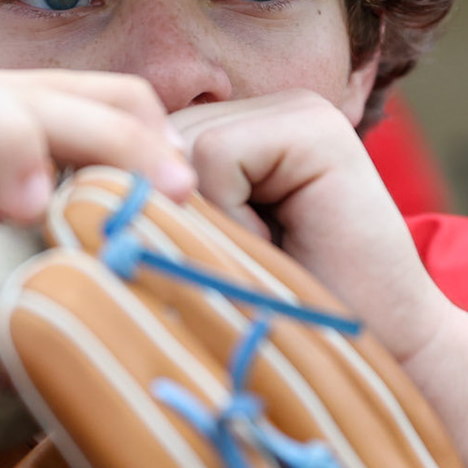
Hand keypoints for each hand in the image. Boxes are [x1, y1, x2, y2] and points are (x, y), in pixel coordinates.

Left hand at [169, 92, 452, 361]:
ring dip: (206, 220)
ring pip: (181, 147)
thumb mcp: (205, 253)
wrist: (388, 358)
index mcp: (239, 132)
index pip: (144, 146)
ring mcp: (297, 110)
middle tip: (246, 262)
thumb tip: (79, 177)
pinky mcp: (315, 127)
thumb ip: (159, 205)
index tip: (212, 260)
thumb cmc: (284, 322)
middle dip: (179, 215)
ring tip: (264, 256)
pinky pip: (215, 155)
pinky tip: (278, 247)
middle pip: (157, 141)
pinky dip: (232, 216)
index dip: (151, 211)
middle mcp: (267, 109)